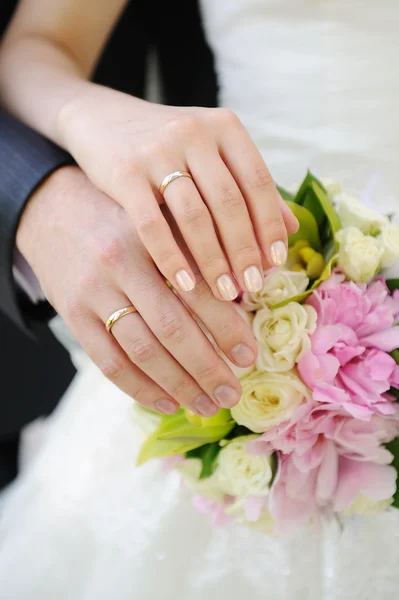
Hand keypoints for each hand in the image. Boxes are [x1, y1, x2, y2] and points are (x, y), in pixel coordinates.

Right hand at [17, 166, 257, 416]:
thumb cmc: (123, 218)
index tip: (249, 356)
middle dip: (207, 368)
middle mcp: (122, 264)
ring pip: (142, 351)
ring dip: (179, 385)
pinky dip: (140, 388)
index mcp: (154, 237)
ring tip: (207, 405)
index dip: (228, 328)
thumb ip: (197, 246)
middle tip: (232, 392)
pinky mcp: (73, 315)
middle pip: (172, 329)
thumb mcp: (160, 217)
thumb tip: (245, 293)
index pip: (198, 290)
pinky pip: (109, 362)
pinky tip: (167, 401)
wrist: (53, 210)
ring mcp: (94, 293)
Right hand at [58, 88, 297, 301]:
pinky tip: (185, 284)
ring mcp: (157, 151)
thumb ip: (249, 185)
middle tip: (253, 286)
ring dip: (214, 259)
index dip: (270, 225)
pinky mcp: (124, 172)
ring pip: (195, 215)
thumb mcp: (210, 153)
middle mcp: (195, 133)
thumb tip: (291, 227)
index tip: (277, 262)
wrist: (100, 118)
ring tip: (226, 292)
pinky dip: (172, 257)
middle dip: (245, 249)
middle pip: (230, 201)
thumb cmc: (166, 145)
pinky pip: (152, 224)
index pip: (258, 181)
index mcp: (224, 127)